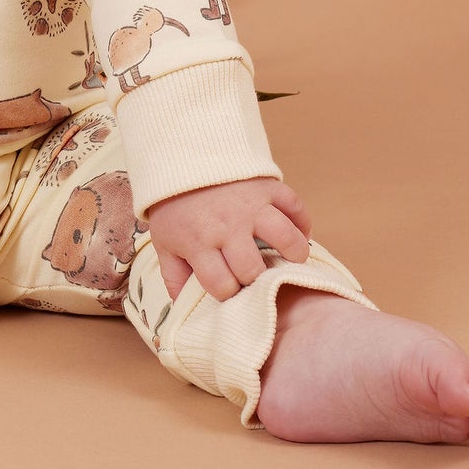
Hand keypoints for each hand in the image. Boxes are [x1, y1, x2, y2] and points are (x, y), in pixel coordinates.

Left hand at [146, 176, 311, 302]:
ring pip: (286, 237)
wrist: (180, 156)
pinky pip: (296, 206)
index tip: (231, 290)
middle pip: (253, 268)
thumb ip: (175, 279)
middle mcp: (227, 225)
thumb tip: (185, 312)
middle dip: (255, 279)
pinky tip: (299, 234)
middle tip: (255, 277)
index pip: (223, 285)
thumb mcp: (165, 243)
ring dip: (292, 254)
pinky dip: (303, 222)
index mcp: (198, 242)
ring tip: (289, 261)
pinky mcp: (267, 186)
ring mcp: (250, 204)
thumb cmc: (175, 208)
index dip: (228, 295)